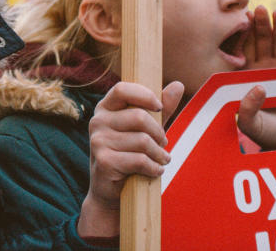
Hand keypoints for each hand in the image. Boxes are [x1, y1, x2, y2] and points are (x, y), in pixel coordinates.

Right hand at [78, 81, 184, 237]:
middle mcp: (97, 121)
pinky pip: (139, 160)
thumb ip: (160, 108)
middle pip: (139, 117)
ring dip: (159, 154)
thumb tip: (178, 84)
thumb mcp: (145, 129)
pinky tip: (156, 171)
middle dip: (159, 133)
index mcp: (105, 108)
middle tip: (163, 144)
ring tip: (161, 160)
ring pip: (142, 141)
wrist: (111, 191)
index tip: (159, 107)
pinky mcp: (104, 161)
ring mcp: (98, 141)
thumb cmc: (130, 154)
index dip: (144, 95)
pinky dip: (154, 167)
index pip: (122, 89)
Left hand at [237, 6, 275, 149]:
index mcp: (247, 75)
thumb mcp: (249, 123)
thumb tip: (257, 87)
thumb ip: (247, 109)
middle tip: (258, 8)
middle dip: (260, 25)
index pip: (243, 51)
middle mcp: (264, 69)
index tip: (240, 18)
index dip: (242, 35)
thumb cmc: (265, 133)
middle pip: (261, 42)